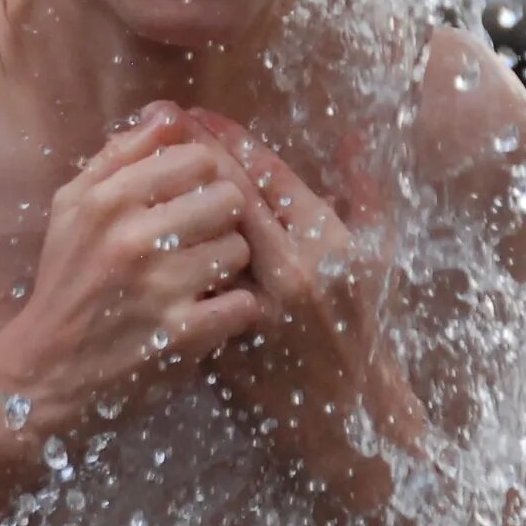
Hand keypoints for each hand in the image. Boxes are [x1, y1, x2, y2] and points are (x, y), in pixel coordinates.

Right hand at [0, 106, 260, 440]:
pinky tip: (210, 312)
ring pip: (240, 249)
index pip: (198, 158)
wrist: (46, 369)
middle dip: (221, 220)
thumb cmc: (66, 281)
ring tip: (203, 279)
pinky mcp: (182, 335)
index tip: (189, 203)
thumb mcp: (72, 208)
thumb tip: (170, 113)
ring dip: (229, 266)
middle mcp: (133, 237)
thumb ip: (120, 155)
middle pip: (227, 199)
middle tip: (201, 243)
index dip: (203, 179)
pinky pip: (243, 302)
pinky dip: (234, 309)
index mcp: (107, 199)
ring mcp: (161, 288)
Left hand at [185, 112, 396, 480]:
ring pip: (200, 240)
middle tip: (164, 128)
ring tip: (147, 169)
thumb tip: (350, 139)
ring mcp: (256, 308)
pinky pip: (190, 285)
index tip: (201, 115)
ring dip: (172, 200)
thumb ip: (364, 192)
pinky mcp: (229, 340)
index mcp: (327, 244)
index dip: (230, 138)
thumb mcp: (377, 256)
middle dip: (192, 157)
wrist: (352, 410)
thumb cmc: (366, 326)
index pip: (268, 173)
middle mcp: (290, 272)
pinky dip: (171, 252)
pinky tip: (150, 228)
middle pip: (226, 197)